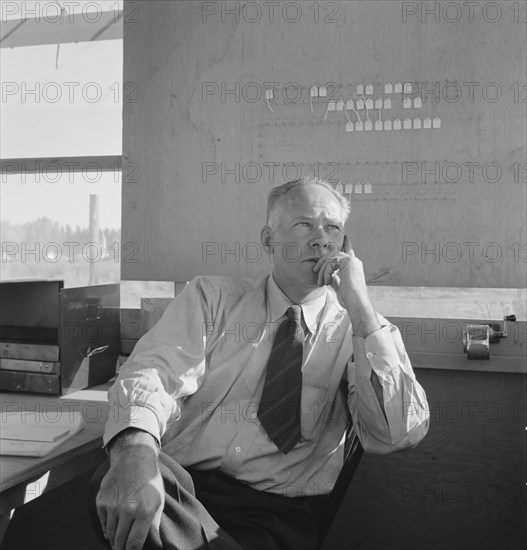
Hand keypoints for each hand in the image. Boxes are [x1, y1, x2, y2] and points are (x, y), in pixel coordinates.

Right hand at [96, 433, 163, 549]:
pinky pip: (102, 522)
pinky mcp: (101, 501)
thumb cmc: (149, 481)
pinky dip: (106, 527)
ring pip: (110, 533)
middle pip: (120, 541)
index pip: (134, 543)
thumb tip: (154, 543)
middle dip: (121, 547)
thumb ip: (154, 524)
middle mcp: (127, 510)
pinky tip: (113, 525)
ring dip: (114, 538)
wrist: (134, 459)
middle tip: (123, 548)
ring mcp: (112, 506)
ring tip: (119, 539)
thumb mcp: (158, 500)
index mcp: (144, 511)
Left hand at [313, 235, 380, 336]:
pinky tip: (326, 282)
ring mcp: (352, 261)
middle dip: (323, 263)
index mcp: (354, 266)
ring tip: (321, 282)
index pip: (348, 251)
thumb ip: (335, 279)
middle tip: (315, 271)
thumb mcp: (340, 287)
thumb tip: (328, 276)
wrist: (356, 303)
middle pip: (334, 255)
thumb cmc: (349, 299)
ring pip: (330, 258)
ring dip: (323, 271)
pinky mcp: (348, 262)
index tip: (345, 236)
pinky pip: (331, 262)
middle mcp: (354, 261)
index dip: (346, 244)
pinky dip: (326, 272)